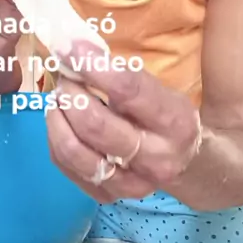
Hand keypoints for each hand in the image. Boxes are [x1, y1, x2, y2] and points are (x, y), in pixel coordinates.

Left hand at [46, 40, 201, 202]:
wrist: (187, 164)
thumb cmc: (165, 116)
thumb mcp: (161, 90)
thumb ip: (123, 74)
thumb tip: (77, 47)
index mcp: (175, 123)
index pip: (128, 90)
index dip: (92, 66)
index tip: (68, 47)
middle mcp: (156, 159)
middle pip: (95, 125)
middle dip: (70, 94)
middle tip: (64, 78)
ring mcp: (130, 184)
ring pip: (74, 151)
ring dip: (57, 117)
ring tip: (58, 99)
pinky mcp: (107, 196)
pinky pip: (65, 165)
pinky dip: (55, 137)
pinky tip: (61, 121)